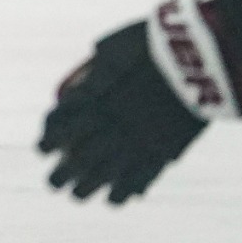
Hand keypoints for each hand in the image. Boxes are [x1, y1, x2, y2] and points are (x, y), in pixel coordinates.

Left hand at [38, 0, 241, 203]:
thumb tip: (94, 53)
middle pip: (79, 157)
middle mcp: (110, 124)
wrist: (199, 56)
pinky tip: (114, 200)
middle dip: (62, 174)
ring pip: (104, 174)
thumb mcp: (121, 43)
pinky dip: (123, 191)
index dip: (49, 140)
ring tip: (77, 195)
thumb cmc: (158, 43)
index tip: (42, 149)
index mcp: (95, 97)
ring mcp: (137, 140)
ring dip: (87, 188)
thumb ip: (104, 55)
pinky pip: (138, 178)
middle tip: (53, 183)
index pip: (62, 126)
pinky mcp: (163, 151)